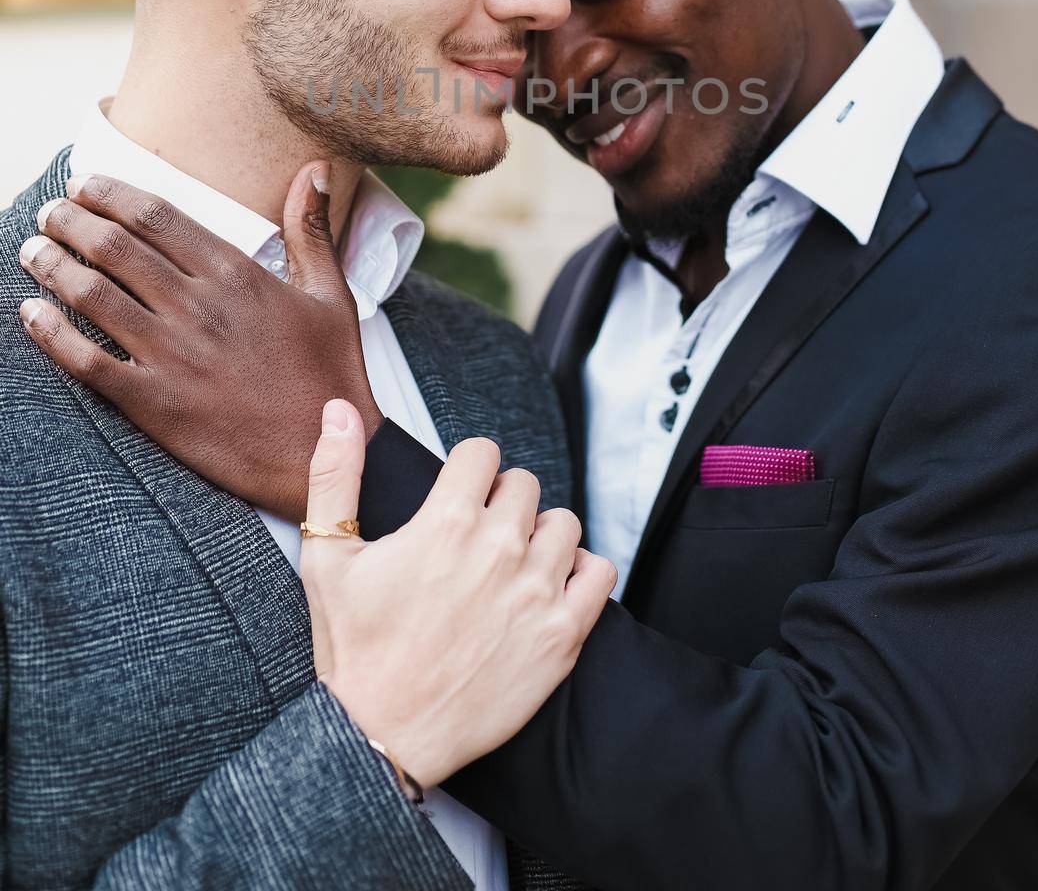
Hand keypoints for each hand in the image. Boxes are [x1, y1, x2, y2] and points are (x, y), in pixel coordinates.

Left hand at [17, 164, 377, 520]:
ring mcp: (172, 356)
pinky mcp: (154, 403)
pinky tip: (30, 314)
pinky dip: (51, 334)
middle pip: (116, 247)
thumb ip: (309, 229)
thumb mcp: (330, 294)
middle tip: (50, 211)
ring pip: (93, 295)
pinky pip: (87, 362)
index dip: (112, 194)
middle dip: (71, 221)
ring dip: (53, 265)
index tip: (86, 183)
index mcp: (236, 275)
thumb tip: (314, 168)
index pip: (157, 217)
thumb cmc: (330, 373)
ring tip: (32, 250)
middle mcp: (198, 307)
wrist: (324, 453)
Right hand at [301, 398, 616, 787]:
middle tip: (476, 539)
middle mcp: (499, 548)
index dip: (467, 470)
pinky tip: (548, 588)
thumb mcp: (327, 557)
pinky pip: (599, 574)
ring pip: (563, 524)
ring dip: (541, 536)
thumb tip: (337, 410)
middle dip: (500, 502)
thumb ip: (334, 474)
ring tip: (511, 565)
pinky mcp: (562, 636)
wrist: (381, 738)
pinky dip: (581, 573)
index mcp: (446, 522)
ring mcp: (536, 593)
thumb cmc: (353, 649)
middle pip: (524, 485)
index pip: (483, 453)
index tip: (457, 495)